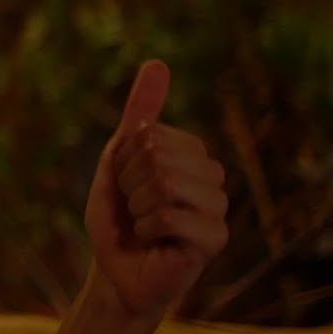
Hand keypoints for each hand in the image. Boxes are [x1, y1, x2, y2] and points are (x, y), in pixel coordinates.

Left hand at [85, 59, 228, 317]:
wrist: (115, 271)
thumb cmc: (118, 217)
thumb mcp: (118, 157)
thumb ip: (140, 111)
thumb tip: (158, 62)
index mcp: (192, 153)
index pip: (148, 134)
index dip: (123, 161)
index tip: (126, 185)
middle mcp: (213, 177)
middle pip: (157, 154)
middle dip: (129, 183)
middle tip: (133, 209)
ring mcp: (217, 208)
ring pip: (165, 182)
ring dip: (137, 206)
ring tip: (143, 225)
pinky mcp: (214, 239)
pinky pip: (167, 215)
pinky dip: (145, 228)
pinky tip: (154, 242)